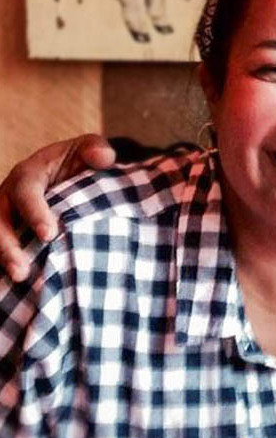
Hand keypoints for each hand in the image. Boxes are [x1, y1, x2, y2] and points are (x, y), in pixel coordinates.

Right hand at [0, 135, 115, 281]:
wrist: (74, 173)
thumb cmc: (81, 161)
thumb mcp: (89, 149)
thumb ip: (96, 149)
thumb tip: (104, 157)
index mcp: (27, 174)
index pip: (25, 192)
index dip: (34, 213)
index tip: (50, 234)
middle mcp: (9, 196)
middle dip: (7, 246)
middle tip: (22, 270)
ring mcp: (7, 218)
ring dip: (4, 260)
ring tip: (21, 280)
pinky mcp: (12, 234)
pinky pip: (4, 250)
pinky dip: (6, 267)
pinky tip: (22, 288)